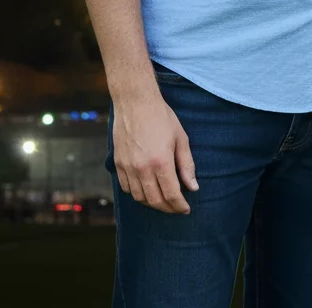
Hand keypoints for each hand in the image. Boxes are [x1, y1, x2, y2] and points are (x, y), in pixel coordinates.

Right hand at [112, 90, 198, 213]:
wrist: (136, 103)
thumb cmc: (162, 117)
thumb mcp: (180, 138)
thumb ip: (186, 165)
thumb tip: (193, 187)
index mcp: (161, 162)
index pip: (171, 194)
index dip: (179, 206)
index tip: (186, 209)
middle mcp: (142, 169)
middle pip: (155, 200)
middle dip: (168, 208)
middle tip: (176, 208)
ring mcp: (128, 167)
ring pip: (140, 197)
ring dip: (152, 203)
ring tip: (163, 200)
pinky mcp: (118, 164)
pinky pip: (126, 188)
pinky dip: (137, 194)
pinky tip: (146, 190)